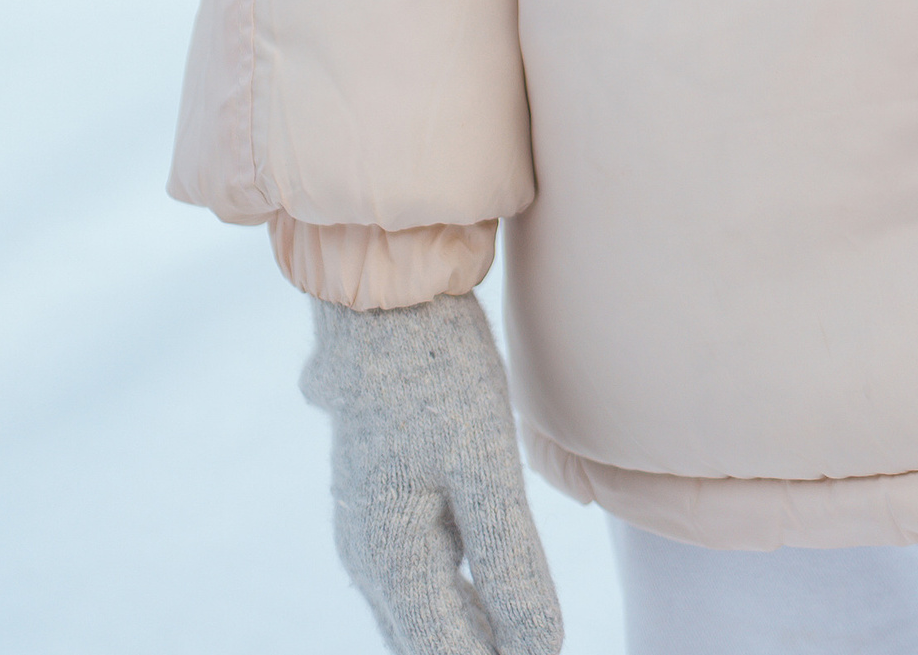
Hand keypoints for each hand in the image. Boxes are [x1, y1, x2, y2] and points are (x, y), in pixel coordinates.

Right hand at [301, 291, 563, 654]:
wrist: (387, 298)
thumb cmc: (438, 376)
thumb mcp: (485, 467)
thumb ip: (511, 563)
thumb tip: (541, 649)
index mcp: (391, 561)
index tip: (549, 649)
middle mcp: (369, 560)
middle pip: (430, 643)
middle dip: (485, 647)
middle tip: (544, 638)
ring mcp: (368, 532)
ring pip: (422, 613)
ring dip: (473, 627)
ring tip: (529, 622)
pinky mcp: (380, 503)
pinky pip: (419, 577)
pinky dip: (459, 595)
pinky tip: (496, 586)